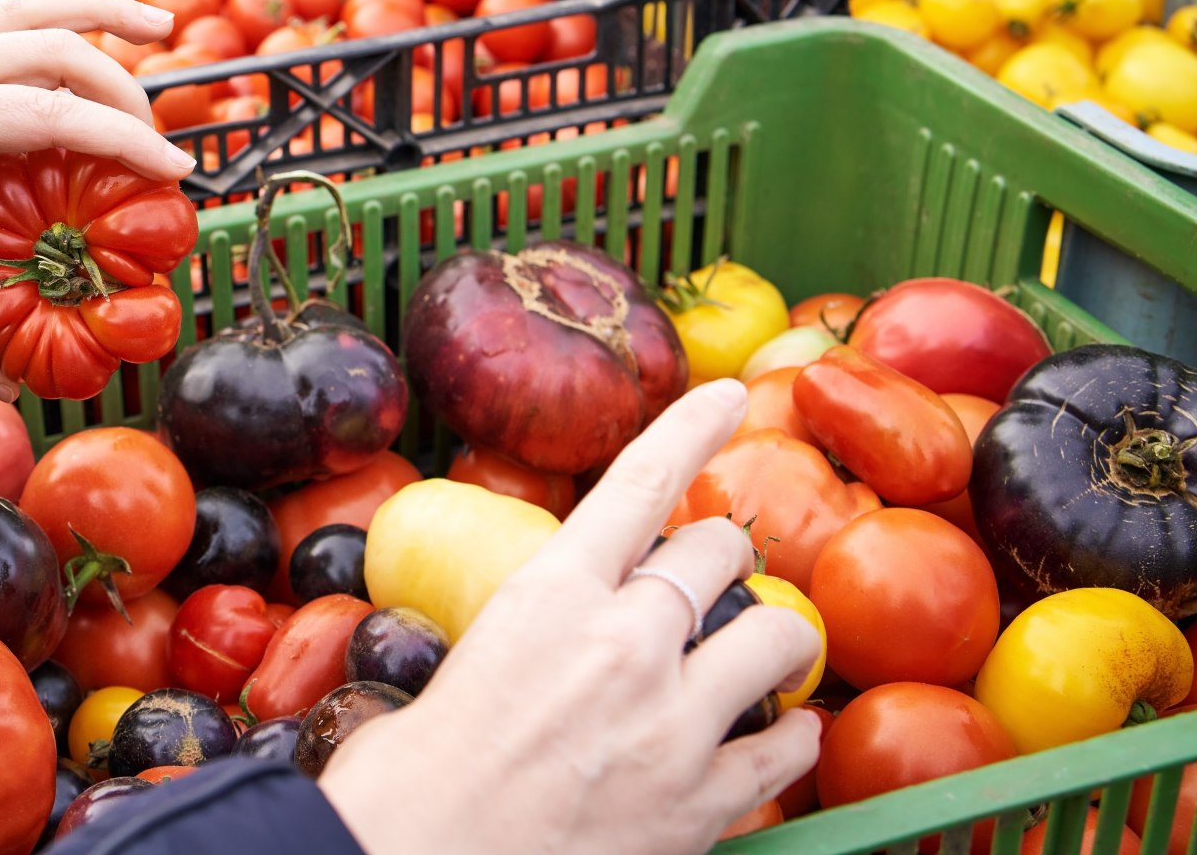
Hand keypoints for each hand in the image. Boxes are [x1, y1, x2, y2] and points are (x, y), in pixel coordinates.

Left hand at [0, 0, 192, 399]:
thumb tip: (9, 396)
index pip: (43, 115)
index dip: (120, 142)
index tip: (176, 171)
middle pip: (49, 49)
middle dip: (122, 89)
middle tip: (165, 143)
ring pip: (22, 7)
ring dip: (94, 10)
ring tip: (160, 21)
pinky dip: (47, 18)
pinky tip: (82, 38)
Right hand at [317, 379, 821, 854]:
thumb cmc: (405, 787)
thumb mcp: (452, 675)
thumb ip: (515, 645)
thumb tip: (531, 652)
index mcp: (547, 596)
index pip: (638, 484)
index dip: (690, 428)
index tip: (727, 396)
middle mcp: (622, 642)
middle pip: (718, 553)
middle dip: (719, 560)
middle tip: (708, 587)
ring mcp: (672, 722)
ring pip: (776, 636)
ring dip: (770, 639)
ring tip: (755, 658)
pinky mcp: (701, 801)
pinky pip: (788, 744)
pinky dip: (791, 735)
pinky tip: (779, 736)